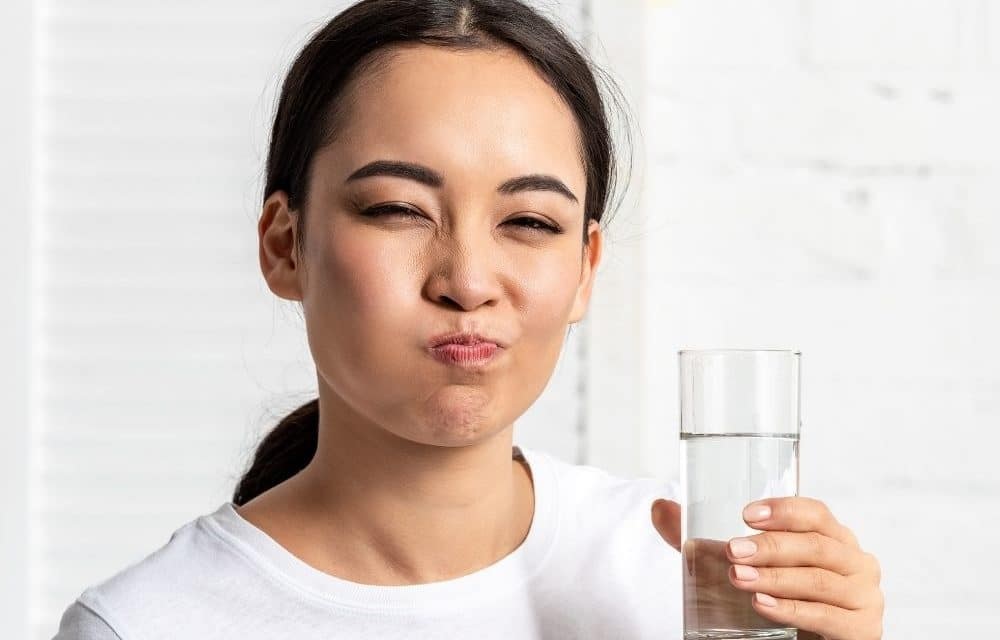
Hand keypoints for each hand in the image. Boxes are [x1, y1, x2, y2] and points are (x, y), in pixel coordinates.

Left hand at [652, 497, 883, 639]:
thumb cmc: (775, 599)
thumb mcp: (737, 567)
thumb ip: (699, 542)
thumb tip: (658, 508)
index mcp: (832, 537)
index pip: (815, 512)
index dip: (784, 510)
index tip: (746, 514)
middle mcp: (855, 562)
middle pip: (817, 545)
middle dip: (771, 546)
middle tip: (732, 552)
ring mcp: (864, 598)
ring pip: (821, 580)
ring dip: (777, 578)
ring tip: (740, 578)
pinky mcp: (862, 632)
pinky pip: (829, 617)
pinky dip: (793, 610)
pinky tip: (763, 605)